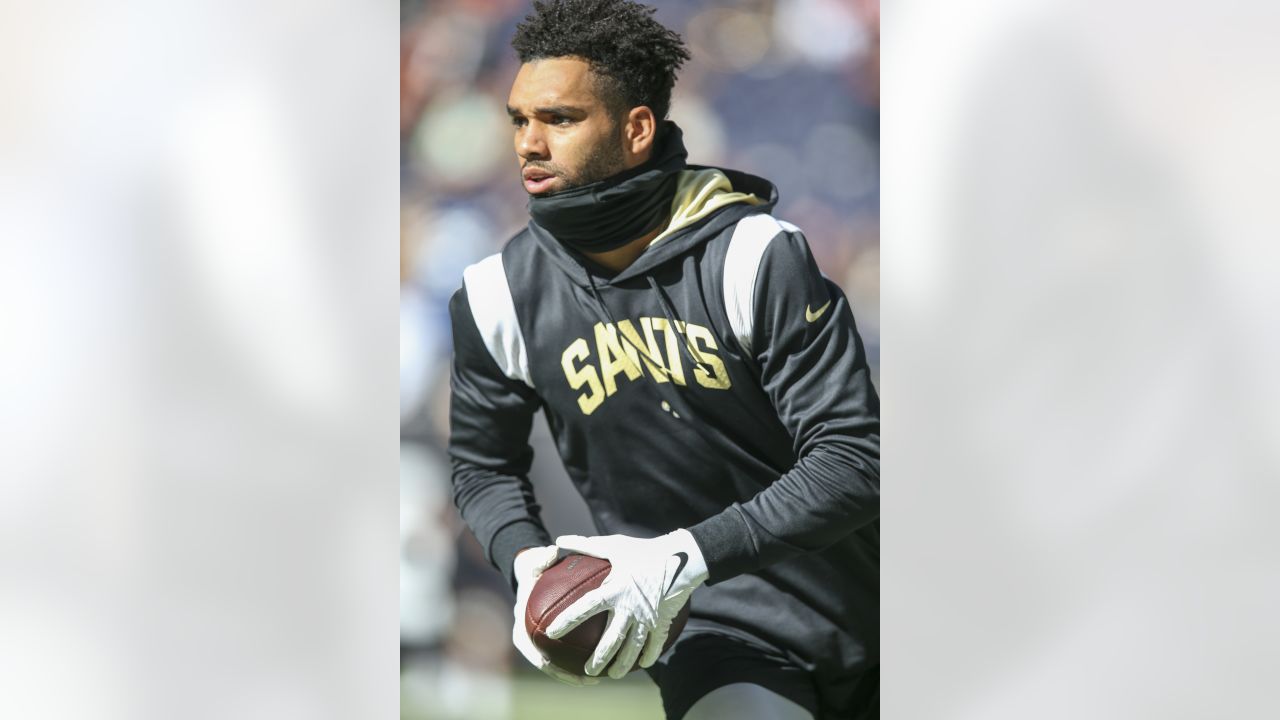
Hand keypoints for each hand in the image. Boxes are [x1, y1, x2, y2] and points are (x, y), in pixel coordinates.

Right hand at [511, 544, 599, 685]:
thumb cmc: (535, 570)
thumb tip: (552, 550)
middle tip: (588, 679)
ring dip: (578, 674)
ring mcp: (543, 642)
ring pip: (561, 664)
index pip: (531, 650)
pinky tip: (604, 661)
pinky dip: (582, 659)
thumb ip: (542, 558)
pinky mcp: (555, 641)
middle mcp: (531, 639)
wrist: (532, 575)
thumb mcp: (535, 562)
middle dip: (567, 676)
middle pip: (549, 664)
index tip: (560, 667)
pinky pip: (569, 653)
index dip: (545, 662)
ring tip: (600, 678)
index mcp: (521, 627)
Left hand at [547, 530, 708, 678]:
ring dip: (622, 665)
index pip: (585, 608)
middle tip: (588, 671)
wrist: (682, 557)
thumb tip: (559, 540)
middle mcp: (629, 607)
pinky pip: (655, 645)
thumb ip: (585, 545)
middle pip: (611, 640)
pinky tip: (643, 664)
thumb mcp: (613, 545)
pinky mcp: (663, 622)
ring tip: (613, 675)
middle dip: (598, 659)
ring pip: (632, 649)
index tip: (551, 632)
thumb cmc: (643, 550)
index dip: (567, 620)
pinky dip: (649, 656)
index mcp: (614, 589)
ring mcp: (647, 617)